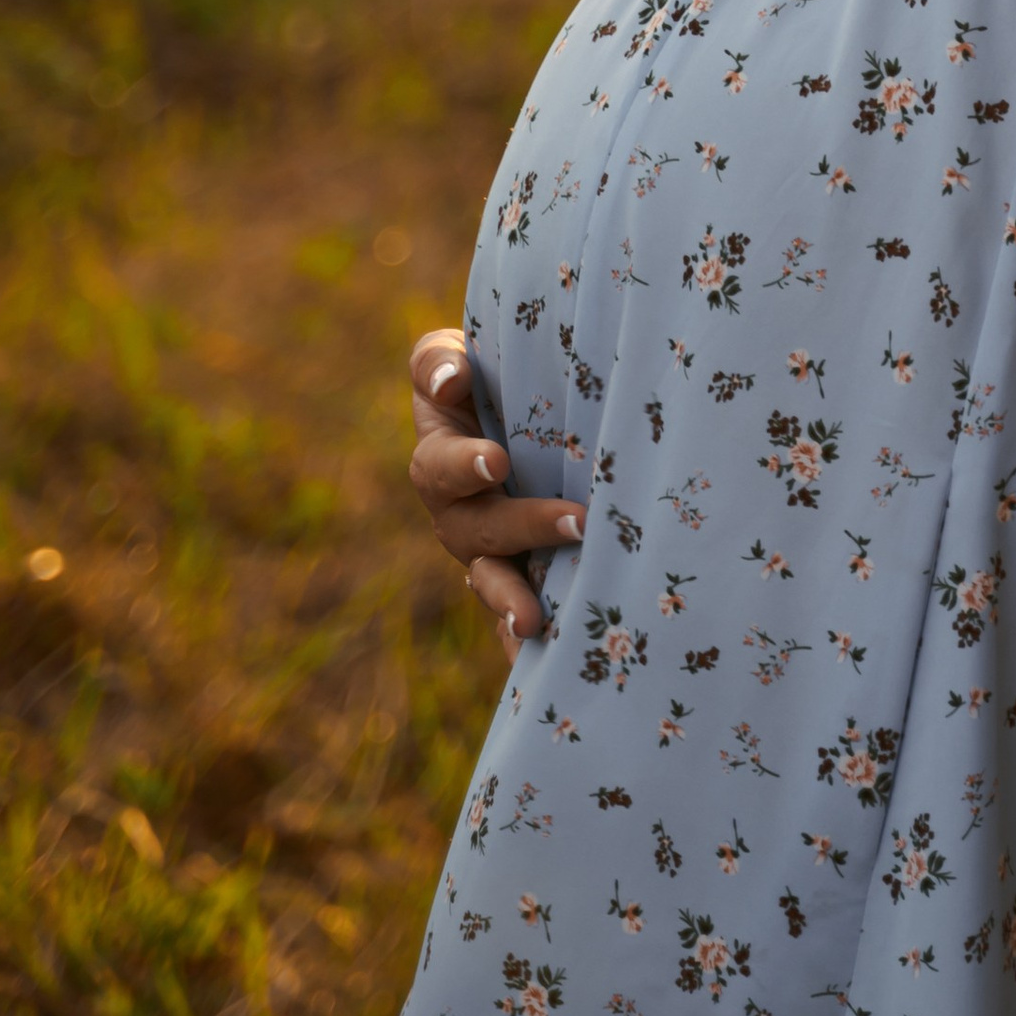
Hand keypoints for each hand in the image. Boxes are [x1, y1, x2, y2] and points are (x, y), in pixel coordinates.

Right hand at [409, 328, 586, 658]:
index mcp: (442, 457)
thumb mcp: (457, 360)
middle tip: (575, 521)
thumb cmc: (494, 375)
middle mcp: (460, 512)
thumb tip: (451, 381)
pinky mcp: (522, 578)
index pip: (440, 465)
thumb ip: (439, 364)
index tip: (496, 459)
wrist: (535, 411)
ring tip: (535, 621)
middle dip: (522, 528)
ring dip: (512, 600)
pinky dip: (523, 641)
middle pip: (475, 531)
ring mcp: (490, 552)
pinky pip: (515, 618)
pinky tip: (554, 654)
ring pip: (491, 583)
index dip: (462, 464)